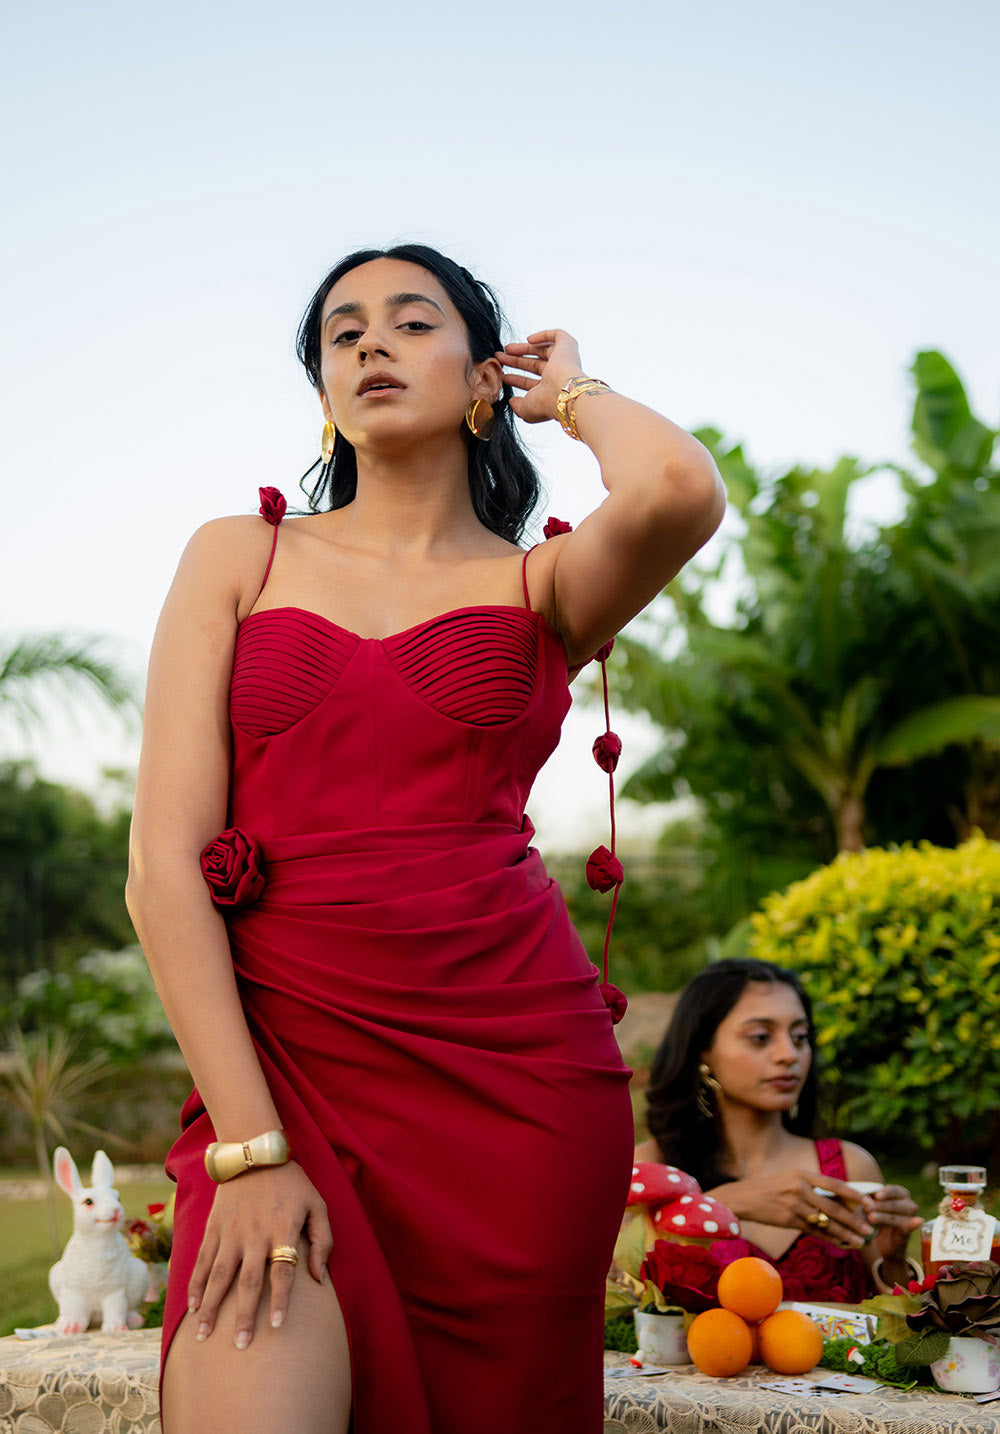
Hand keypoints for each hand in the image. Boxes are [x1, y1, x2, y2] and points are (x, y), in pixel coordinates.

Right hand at [187, 1162, 331, 1348]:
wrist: (255, 1152)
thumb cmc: (292, 1183)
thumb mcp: (317, 1204)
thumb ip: (323, 1240)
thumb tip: (319, 1277)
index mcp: (283, 1228)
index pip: (283, 1270)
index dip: (281, 1299)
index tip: (278, 1326)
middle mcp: (255, 1233)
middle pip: (249, 1282)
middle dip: (244, 1315)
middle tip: (240, 1345)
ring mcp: (231, 1231)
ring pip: (219, 1276)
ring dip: (212, 1307)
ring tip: (205, 1335)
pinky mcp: (214, 1227)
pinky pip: (203, 1260)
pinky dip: (196, 1284)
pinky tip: (193, 1306)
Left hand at [496, 330, 584, 424]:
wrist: (563, 392)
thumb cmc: (546, 403)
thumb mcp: (526, 409)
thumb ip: (517, 407)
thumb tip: (511, 401)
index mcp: (550, 391)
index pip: (532, 383)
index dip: (517, 380)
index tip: (504, 377)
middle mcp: (559, 376)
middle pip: (534, 365)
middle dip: (516, 361)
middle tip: (500, 358)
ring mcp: (564, 361)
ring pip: (542, 350)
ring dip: (523, 348)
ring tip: (507, 349)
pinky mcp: (568, 346)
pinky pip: (557, 336)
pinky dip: (543, 335)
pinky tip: (529, 339)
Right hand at [707, 1171, 876, 1248]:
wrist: (743, 1198)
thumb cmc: (769, 1188)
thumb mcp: (790, 1179)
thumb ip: (811, 1187)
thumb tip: (838, 1199)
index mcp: (802, 1174)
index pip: (835, 1184)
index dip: (854, 1194)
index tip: (870, 1202)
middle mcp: (800, 1188)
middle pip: (834, 1207)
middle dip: (854, 1219)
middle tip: (870, 1228)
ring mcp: (794, 1204)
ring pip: (826, 1222)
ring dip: (845, 1233)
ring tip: (860, 1241)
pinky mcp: (788, 1220)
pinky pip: (814, 1231)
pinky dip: (829, 1238)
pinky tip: (841, 1244)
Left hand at [868, 1183, 922, 1261]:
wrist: (882, 1240)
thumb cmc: (874, 1215)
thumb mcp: (871, 1205)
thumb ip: (870, 1200)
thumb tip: (863, 1196)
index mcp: (900, 1193)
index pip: (893, 1190)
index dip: (885, 1192)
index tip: (876, 1196)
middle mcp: (908, 1204)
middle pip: (894, 1204)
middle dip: (880, 1206)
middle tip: (867, 1208)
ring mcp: (910, 1218)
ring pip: (896, 1216)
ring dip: (883, 1217)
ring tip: (871, 1218)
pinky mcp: (908, 1232)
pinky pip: (909, 1227)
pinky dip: (912, 1224)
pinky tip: (918, 1221)